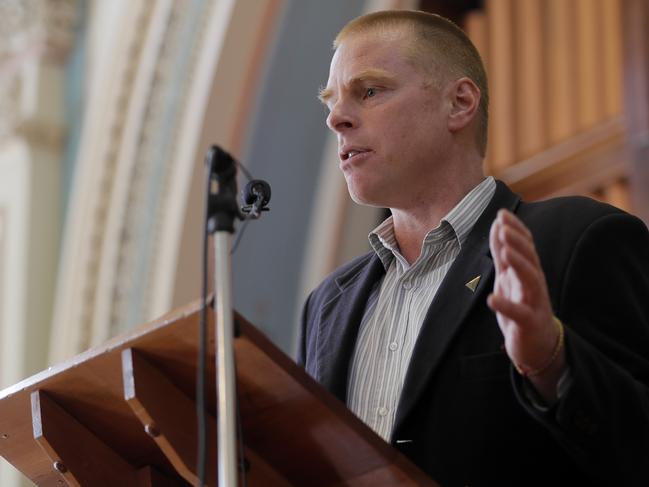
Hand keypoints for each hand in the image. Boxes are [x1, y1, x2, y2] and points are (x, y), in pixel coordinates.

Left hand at [487, 210, 564, 401]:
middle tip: (503, 226)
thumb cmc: (522, 307)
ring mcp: (534, 302)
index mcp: (528, 272)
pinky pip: (520, 313)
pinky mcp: (530, 323)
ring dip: (518, 264)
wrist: (538, 346)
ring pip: (530, 280)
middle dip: (517, 241)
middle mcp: (534, 284)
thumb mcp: (509, 277)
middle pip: (529, 258)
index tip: (502, 214)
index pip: (525, 246)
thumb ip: (504, 254)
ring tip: (506, 251)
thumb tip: (498, 226)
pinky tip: (491, 299)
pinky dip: (506, 305)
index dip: (515, 229)